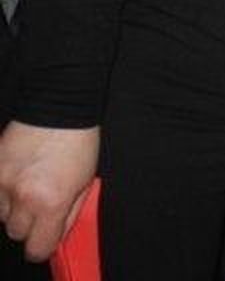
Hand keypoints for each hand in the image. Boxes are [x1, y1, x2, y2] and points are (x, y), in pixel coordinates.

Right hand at [0, 123, 98, 261]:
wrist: (58, 107)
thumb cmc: (79, 143)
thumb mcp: (85, 182)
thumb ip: (68, 215)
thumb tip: (54, 238)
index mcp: (51, 202)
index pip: (37, 249)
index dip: (42, 245)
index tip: (45, 237)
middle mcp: (23, 197)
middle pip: (16, 233)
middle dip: (29, 223)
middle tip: (40, 201)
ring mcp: (2, 183)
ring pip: (1, 215)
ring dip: (13, 206)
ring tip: (29, 182)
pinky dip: (2, 190)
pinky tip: (17, 174)